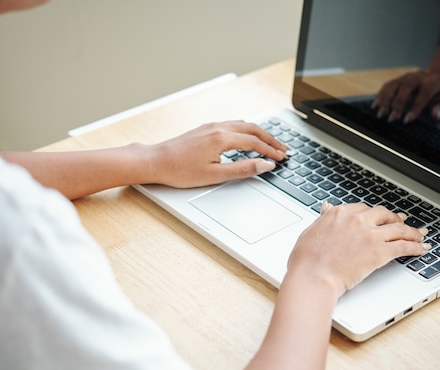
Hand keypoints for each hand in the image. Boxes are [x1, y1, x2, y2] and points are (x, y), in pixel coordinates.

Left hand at [140, 121, 287, 187]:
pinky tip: (248, 138)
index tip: (281, 158)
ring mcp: (211, 126)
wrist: (156, 161)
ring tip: (271, 143)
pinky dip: (247, 130)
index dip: (271, 151)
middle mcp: (218, 128)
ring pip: (243, 125)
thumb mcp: (215, 175)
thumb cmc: (180, 170)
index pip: (255, 143)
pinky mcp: (205, 128)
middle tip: (283, 149)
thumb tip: (264, 165)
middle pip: (253, 129)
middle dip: (271, 139)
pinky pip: (233, 125)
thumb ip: (242, 169)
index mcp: (222, 138)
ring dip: (260, 133)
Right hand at [286, 202, 428, 298]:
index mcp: (339, 214)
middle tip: (401, 222)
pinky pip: (404, 246)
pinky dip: (415, 247)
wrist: (313, 276)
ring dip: (411, 231)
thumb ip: (323, 219)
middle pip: (383, 214)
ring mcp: (370, 235)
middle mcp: (357, 220)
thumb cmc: (306, 260)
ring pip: (398, 228)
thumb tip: (326, 208)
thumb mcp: (310, 231)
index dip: (373, 214)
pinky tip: (421, 248)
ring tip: (419, 235)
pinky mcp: (380, 251)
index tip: (377, 217)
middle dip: (394, 218)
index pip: (362, 208)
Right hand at [372, 69, 439, 123]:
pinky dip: (380, 96)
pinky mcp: (398, 79)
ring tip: (381, 114)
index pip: (424, 93)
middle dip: (397, 103)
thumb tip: (436, 115)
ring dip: (386, 100)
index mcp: (434, 81)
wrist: (436, 78)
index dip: (415, 107)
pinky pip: (387, 86)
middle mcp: (419, 76)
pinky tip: (375, 106)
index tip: (407, 120)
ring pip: (394, 85)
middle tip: (392, 118)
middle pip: (406, 87)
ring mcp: (407, 76)